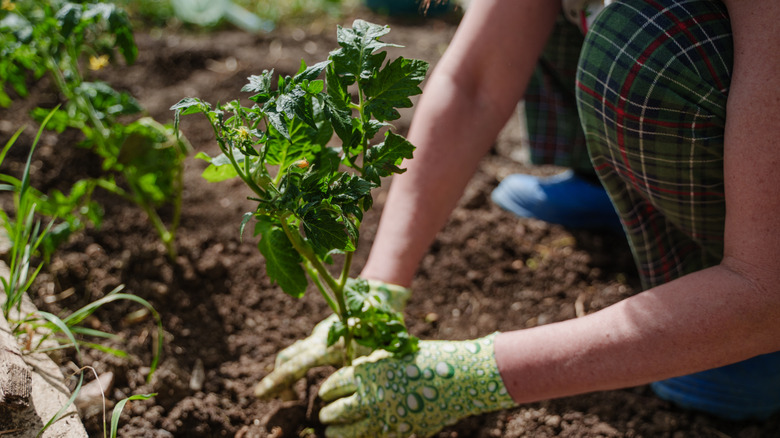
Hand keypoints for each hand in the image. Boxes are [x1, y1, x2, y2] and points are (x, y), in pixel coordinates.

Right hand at [254, 280, 409, 398]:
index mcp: (329, 345)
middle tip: (264, 397)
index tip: (260, 395)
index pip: (296, 366)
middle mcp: (319, 339)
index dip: (278, 381)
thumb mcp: (370, 353)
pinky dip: (296, 365)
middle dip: (275, 380)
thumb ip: (352, 371)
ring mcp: (319, 335)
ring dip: (286, 373)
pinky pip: (302, 351)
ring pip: (293, 354)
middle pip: (287, 359)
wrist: (378, 296)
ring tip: (290, 395)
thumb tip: (338, 392)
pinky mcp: (322, 334)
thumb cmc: (380, 327)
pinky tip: (300, 380)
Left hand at [318, 333, 516, 437]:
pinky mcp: (399, 431)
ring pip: (349, 431)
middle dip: (328, 414)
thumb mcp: (394, 354)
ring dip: (337, 432)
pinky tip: (359, 436)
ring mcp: (384, 416)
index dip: (327, 390)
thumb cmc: (428, 359)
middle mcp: (371, 395)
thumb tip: (351, 375)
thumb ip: (372, 366)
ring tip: (332, 431)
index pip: (336, 384)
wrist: (459, 377)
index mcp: (368, 371)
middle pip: (337, 410)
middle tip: (324, 416)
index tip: (324, 394)